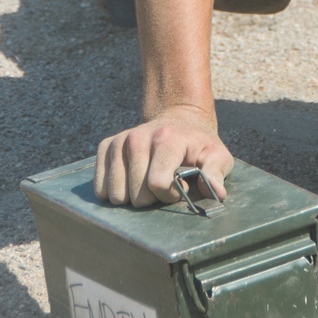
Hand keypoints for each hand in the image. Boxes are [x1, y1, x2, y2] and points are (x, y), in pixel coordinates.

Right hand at [94, 107, 233, 206]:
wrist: (179, 119)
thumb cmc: (199, 145)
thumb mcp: (217, 156)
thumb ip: (215, 174)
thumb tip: (216, 193)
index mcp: (166, 139)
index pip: (157, 184)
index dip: (169, 195)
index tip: (180, 186)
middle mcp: (137, 137)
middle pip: (136, 195)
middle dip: (152, 198)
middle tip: (164, 183)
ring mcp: (119, 141)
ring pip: (116, 196)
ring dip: (133, 197)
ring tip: (149, 180)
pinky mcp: (106, 146)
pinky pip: (100, 189)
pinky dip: (117, 191)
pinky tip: (132, 179)